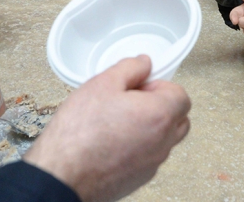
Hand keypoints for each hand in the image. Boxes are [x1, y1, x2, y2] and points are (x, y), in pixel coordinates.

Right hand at [24, 56, 189, 201]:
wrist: (62, 174)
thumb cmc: (79, 134)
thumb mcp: (102, 84)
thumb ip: (129, 68)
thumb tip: (143, 64)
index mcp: (159, 115)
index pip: (181, 95)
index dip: (160, 85)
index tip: (141, 85)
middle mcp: (162, 142)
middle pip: (179, 118)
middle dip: (161, 106)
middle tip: (133, 100)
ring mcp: (152, 163)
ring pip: (164, 138)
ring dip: (150, 126)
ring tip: (119, 120)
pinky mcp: (140, 178)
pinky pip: (149, 155)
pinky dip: (139, 145)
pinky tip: (112, 140)